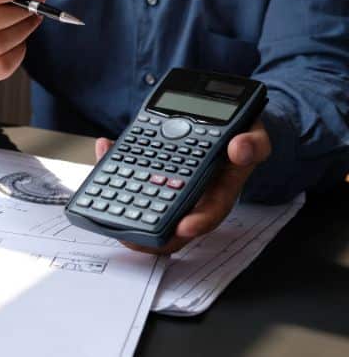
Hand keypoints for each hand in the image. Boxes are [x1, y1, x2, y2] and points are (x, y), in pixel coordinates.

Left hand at [95, 121, 271, 254]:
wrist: (230, 126)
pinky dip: (117, 164)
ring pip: (145, 204)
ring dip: (124, 203)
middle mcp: (193, 195)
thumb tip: (240, 149)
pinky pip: (133, 175)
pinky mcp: (153, 172)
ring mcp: (170, 186)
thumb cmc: (241, 139)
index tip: (183, 228)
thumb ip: (252, 144)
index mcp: (219, 192)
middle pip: (170, 224)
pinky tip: (106, 150)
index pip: (208, 215)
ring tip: (106, 197)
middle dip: (148, 233)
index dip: (196, 224)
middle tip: (129, 235)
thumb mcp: (255, 138)